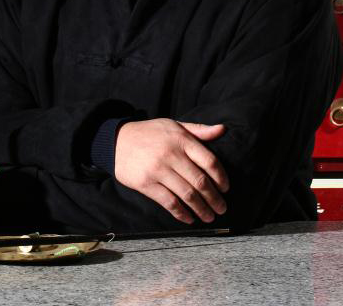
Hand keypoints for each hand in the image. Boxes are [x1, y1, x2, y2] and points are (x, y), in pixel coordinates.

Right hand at [114, 119, 228, 224]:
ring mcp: (158, 170)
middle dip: (214, 199)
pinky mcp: (146, 183)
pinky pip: (169, 202)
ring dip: (202, 209)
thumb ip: (198, 130)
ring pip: (187, 194)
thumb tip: (222, 129)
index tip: (226, 188)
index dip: (221, 177)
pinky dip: (181, 213)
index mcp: (181, 139)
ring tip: (209, 217)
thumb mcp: (174, 125)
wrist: (116, 140)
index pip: (209, 161)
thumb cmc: (149, 133)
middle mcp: (171, 154)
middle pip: (200, 181)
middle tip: (222, 208)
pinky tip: (189, 218)